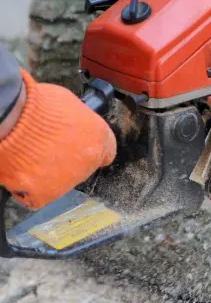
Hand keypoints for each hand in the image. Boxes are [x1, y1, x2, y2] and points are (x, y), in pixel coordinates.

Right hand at [0, 71, 115, 209]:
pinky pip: (37, 197)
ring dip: (46, 175)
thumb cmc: (37, 105)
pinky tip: (21, 174)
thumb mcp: (70, 105)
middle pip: (81, 168)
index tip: (78, 149)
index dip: (88, 150)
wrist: (13, 119)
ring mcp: (68, 180)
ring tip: (29, 158)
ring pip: (59, 183)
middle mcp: (89, 162)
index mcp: (99, 138)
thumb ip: (78, 123)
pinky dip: (28, 189)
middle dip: (66, 162)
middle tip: (46, 150)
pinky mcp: (45, 193)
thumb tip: (72, 127)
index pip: (105, 153)